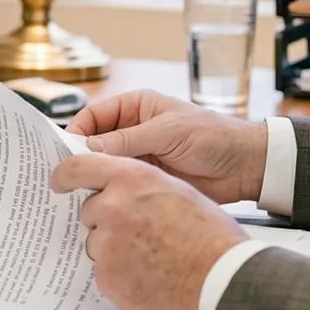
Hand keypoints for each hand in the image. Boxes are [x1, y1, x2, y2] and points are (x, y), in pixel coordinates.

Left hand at [51, 154, 245, 309]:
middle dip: (108, 221)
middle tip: (141, 234)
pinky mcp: (108, 276)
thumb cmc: (211, 236)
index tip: (57, 182)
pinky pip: (105, 272)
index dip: (64, 174)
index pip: (79, 167)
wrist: (225, 281)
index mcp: (130, 178)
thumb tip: (115, 189)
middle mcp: (112, 206)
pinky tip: (150, 278)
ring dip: (115, 249)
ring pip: (98, 243)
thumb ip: (138, 185)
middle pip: (91, 211)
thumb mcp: (176, 191)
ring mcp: (108, 243)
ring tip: (152, 258)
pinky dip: (121, 276)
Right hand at [66, 88, 267, 204]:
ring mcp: (140, 156)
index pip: (94, 116)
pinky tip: (101, 202)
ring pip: (106, 165)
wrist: (245, 166)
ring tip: (79, 193)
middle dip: (81, 156)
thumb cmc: (212, 136)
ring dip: (95, 176)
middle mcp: (133, 130)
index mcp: (135, 107)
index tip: (64, 152)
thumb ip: (127, 140)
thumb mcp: (167, 132)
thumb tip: (88, 148)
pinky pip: (122, 183)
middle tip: (64, 176)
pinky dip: (111, 191)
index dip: (77, 131)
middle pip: (95, 141)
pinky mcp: (148, 179)